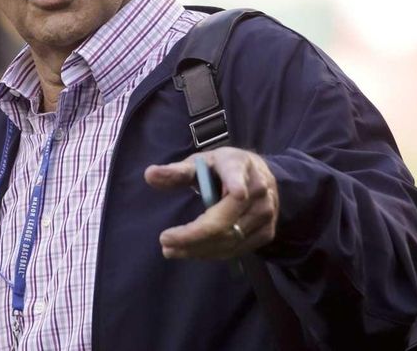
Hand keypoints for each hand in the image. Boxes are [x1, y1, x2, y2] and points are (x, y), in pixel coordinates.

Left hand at [144, 147, 278, 259]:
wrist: (259, 178)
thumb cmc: (222, 169)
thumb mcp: (201, 163)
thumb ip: (176, 171)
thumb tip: (149, 174)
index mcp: (238, 165)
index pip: (238, 174)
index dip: (237, 183)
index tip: (237, 192)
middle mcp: (257, 190)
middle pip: (226, 220)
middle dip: (193, 235)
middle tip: (165, 242)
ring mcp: (265, 213)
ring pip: (230, 239)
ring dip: (199, 249)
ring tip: (172, 250)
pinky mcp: (267, 232)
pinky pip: (238, 249)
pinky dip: (212, 253)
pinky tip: (193, 252)